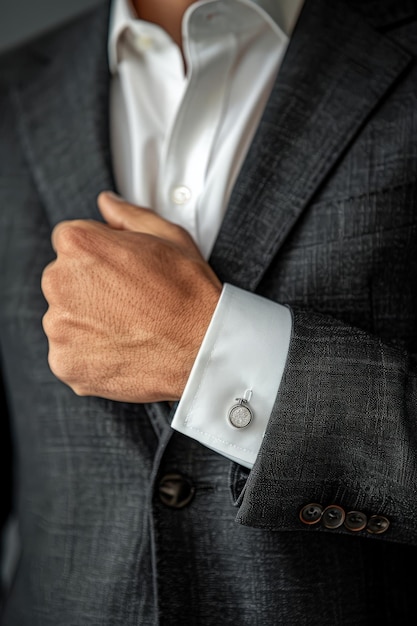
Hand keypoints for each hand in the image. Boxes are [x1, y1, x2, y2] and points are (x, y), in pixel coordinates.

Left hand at [41, 192, 221, 401]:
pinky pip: (69, 354)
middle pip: (63, 280)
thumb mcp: (169, 237)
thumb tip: (106, 202)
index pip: (69, 240)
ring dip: (88, 322)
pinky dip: (90, 355)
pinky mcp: (64, 363)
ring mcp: (59, 327)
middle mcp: (59, 282)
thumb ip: (128, 215)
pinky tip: (122, 351)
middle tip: (130, 302)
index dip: (99, 254)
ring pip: (65, 319)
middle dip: (89, 288)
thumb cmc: (190, 294)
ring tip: (129, 329)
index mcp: (79, 244)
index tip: (121, 272)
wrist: (204, 350)